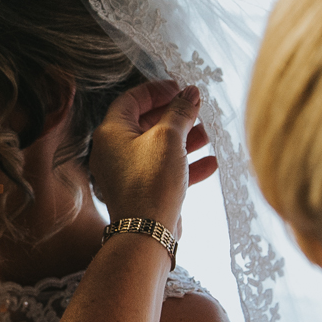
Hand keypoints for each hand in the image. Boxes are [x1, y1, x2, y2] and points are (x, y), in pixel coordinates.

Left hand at [90, 79, 216, 227]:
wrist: (147, 233)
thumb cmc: (151, 182)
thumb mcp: (169, 138)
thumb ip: (180, 112)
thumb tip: (191, 92)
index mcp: (111, 133)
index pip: (131, 99)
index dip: (157, 90)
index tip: (180, 88)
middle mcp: (114, 152)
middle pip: (146, 123)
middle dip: (175, 116)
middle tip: (197, 110)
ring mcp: (127, 173)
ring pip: (159, 148)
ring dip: (184, 139)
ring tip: (207, 135)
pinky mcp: (142, 191)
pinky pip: (164, 171)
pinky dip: (185, 165)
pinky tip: (211, 163)